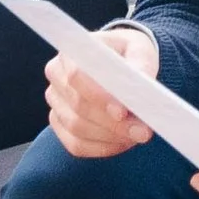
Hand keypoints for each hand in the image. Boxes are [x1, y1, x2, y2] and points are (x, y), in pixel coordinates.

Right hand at [45, 27, 159, 158]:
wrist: (119, 66)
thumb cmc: (128, 55)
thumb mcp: (140, 51)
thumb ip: (140, 64)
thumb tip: (140, 80)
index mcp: (72, 52)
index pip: (76, 75)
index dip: (99, 96)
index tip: (123, 112)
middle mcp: (56, 76)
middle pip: (78, 106)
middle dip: (113, 123)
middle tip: (143, 131)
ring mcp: (55, 102)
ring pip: (77, 128)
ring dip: (111, 137)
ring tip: (138, 134)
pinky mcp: (59, 124)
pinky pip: (76, 145)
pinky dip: (102, 147)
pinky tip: (123, 142)